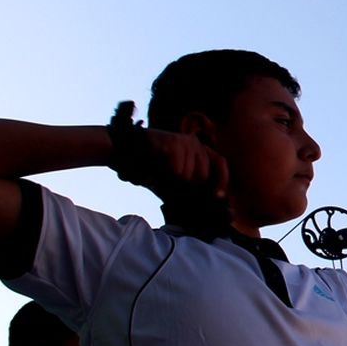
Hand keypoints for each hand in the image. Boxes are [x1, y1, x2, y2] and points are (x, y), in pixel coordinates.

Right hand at [110, 124, 228, 201]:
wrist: (124, 151)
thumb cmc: (151, 168)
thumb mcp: (176, 179)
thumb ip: (193, 188)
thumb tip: (211, 203)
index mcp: (200, 149)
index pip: (221, 164)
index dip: (222, 181)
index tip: (219, 197)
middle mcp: (196, 143)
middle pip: (204, 175)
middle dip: (188, 186)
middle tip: (170, 183)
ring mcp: (185, 142)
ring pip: (188, 175)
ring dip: (172, 181)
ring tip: (159, 173)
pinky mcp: (174, 143)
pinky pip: (177, 171)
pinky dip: (165, 176)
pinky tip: (155, 169)